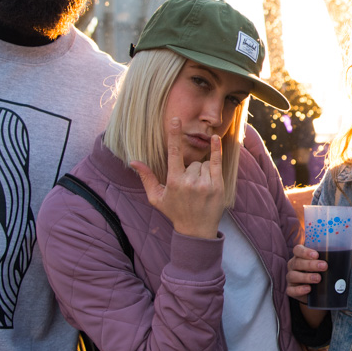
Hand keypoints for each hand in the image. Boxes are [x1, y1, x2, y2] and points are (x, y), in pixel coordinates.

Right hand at [131, 117, 223, 238]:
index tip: (175, 120)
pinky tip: (215, 138)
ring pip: (202, 164)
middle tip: (189, 189)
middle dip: (190, 170)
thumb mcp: (156, 198)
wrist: (196, 230)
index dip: (174, 135)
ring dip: (201, 172)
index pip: (174, 153)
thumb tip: (134, 161)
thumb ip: (146, 178)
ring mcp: (205, 183)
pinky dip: (215, 150)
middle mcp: (190, 181)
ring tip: (199, 190)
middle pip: (191, 162)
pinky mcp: (218, 185)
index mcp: (174, 182)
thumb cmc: (175, 212)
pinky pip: (216, 162)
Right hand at [286, 243, 326, 299]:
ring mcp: (291, 278)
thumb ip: (339, 260)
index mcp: (300, 256)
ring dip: (306, 277)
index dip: (305, 251)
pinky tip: (308, 289)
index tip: (316, 255)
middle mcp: (293, 265)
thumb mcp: (329, 265)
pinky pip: (291, 290)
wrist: (317, 292)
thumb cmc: (322, 273)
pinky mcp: (291, 290)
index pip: (298, 250)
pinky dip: (299, 289)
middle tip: (324, 266)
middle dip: (310, 264)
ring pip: (293, 275)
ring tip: (318, 278)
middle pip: (297, 262)